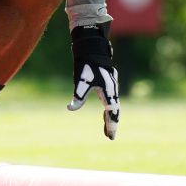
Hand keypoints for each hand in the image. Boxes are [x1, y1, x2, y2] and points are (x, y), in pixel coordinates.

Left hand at [67, 23, 119, 138]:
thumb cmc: (86, 64)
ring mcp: (111, 86)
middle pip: (114, 110)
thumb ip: (78, 96)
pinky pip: (110, 100)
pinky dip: (108, 109)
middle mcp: (112, 89)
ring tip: (107, 129)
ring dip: (110, 117)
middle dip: (112, 124)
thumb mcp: (80, 81)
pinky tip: (105, 112)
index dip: (111, 124)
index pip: (112, 112)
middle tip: (110, 137)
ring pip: (113, 105)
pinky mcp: (107, 83)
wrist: (92, 48)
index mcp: (108, 91)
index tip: (111, 136)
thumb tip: (70, 108)